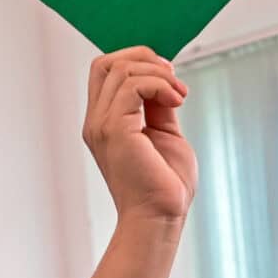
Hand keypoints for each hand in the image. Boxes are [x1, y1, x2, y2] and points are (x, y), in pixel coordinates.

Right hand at [82, 49, 196, 225]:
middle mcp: (97, 122)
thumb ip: (158, 107)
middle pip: (106, 62)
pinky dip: (160, 84)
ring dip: (159, 74)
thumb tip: (163, 80)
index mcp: (104, 123)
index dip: (137, 62)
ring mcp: (102, 126)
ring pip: (122, 69)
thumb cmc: (164, 186)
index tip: (168, 78)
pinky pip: (133, 85)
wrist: (160, 219)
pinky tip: (177, 101)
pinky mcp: (116, 130)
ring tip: (179, 95)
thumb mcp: (164, 134)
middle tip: (174, 79)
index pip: (105, 71)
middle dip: (144, 57)